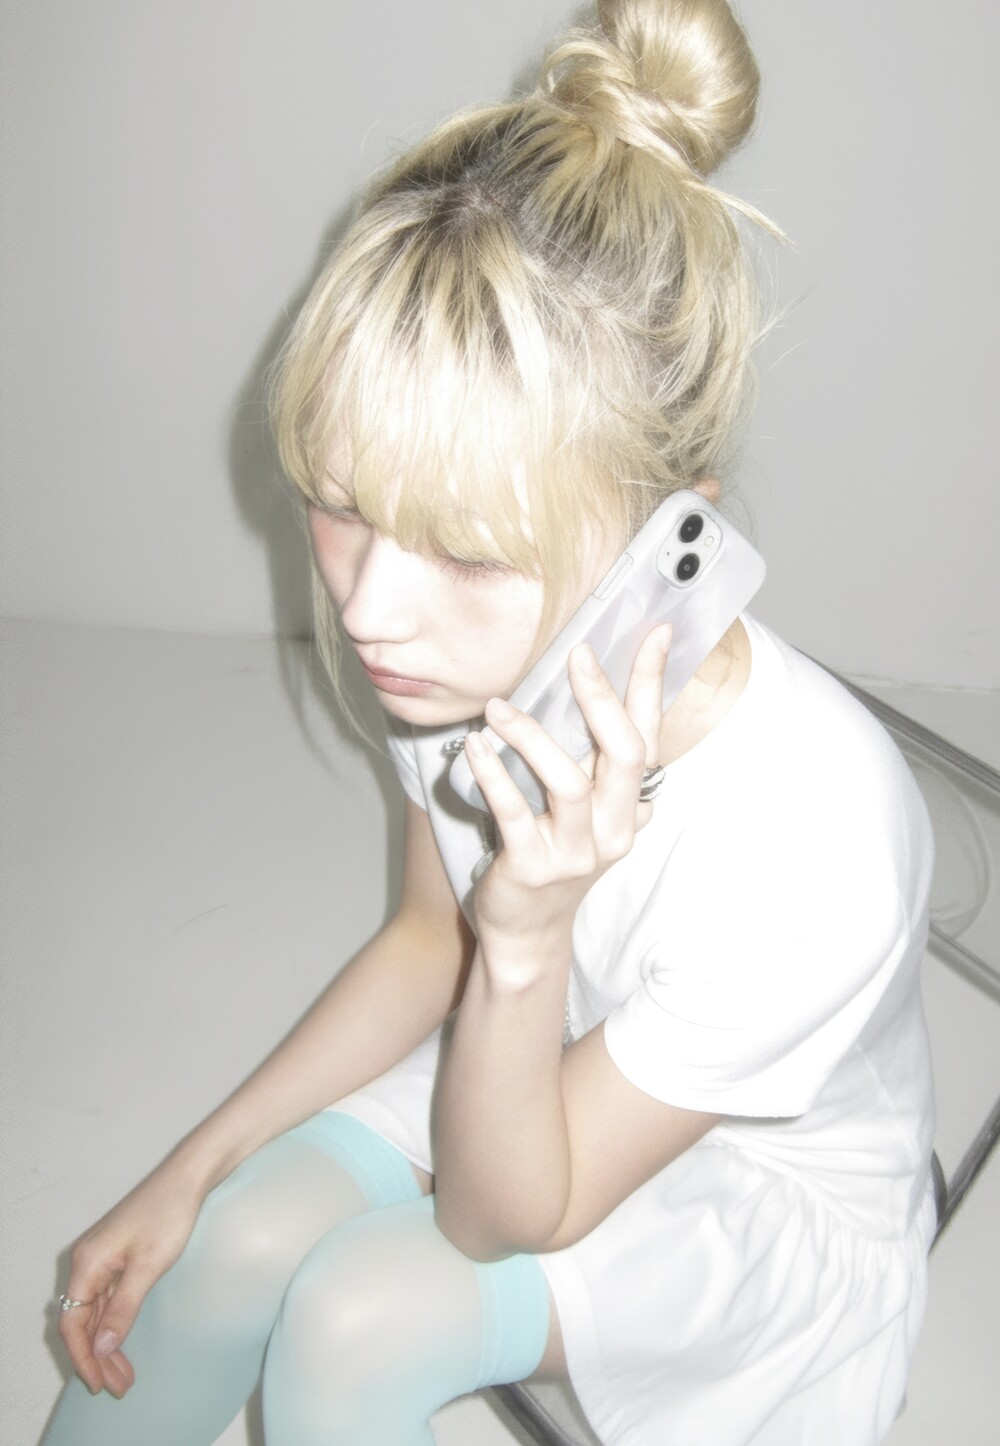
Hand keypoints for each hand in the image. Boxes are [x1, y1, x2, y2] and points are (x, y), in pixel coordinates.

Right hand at [57, 1165, 205, 1395]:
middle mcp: (88, 1260)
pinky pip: (108, 1299)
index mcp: (87, 1262)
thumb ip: (122, 1309)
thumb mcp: (148, 1267)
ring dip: (107, 1344)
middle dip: (96, 1357)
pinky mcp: (119, 1255)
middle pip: (81, 1320)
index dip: (83, 1357)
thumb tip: (99, 1349)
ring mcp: (103, 1257)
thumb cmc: (169, 1214)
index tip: (100, 1383)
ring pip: (96, 1312)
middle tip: (118, 1387)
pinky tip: (124, 1342)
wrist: (189, 1176)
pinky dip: (115, 1323)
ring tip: (125, 1374)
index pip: (73, 1322)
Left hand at [462, 623, 670, 954]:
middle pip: (624, 753)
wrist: (527, 933)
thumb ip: (600, 772)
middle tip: (577, 655)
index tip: (656, 634)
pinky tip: (476, 746)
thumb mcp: (588, 816)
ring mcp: (576, 852)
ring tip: (498, 708)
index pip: (648, 736)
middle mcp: (613, 830)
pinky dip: (494, 774)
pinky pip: (515, 812)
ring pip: (568, 781)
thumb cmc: (554, 860)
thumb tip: (611, 707)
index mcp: (627, 808)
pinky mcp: (533, 867)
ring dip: (531, 736)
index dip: (652, 685)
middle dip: (602, 698)